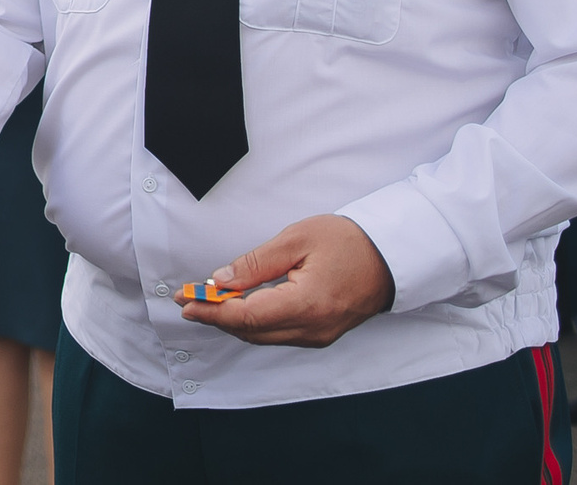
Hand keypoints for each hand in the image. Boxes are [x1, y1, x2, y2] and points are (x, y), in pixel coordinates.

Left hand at [178, 215, 393, 347]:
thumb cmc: (349, 241)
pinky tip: (239, 307)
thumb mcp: (297, 239)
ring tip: (208, 301)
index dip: (212, 311)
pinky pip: (278, 335)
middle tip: (189, 299)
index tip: (186, 302)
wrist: (390, 256)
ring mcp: (318, 336)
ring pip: (263, 336)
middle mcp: (312, 329)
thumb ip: (256, 264)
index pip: (246, 317)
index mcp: (306, 305)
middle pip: (251, 332)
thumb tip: (220, 280)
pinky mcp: (321, 335)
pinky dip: (254, 323)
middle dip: (216, 317)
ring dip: (233, 321)